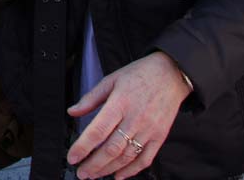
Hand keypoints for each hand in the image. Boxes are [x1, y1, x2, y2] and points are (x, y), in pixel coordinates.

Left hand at [67, 51, 191, 179]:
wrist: (171, 74)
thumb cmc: (140, 75)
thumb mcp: (111, 80)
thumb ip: (91, 98)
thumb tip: (72, 111)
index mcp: (120, 103)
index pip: (98, 131)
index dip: (83, 147)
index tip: (72, 157)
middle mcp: (135, 119)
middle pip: (111, 148)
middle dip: (94, 164)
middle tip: (82, 172)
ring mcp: (149, 130)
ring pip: (127, 157)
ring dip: (109, 169)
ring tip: (95, 174)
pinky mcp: (159, 137)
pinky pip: (145, 159)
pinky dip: (131, 170)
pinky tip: (119, 175)